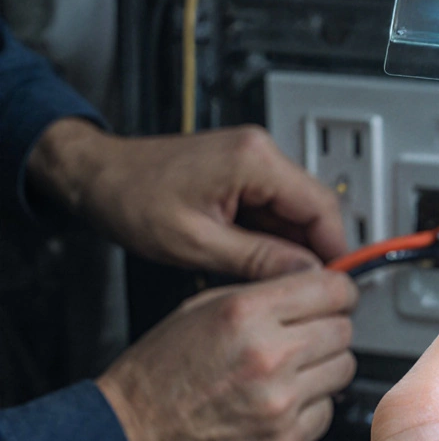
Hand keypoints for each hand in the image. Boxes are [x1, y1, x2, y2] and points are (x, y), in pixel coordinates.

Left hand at [27, 119, 345, 279]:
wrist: (95, 175)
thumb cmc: (129, 197)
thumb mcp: (197, 242)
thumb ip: (259, 260)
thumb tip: (306, 275)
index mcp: (254, 159)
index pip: (322, 207)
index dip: (337, 250)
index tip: (340, 283)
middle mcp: (260, 151)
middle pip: (314, 208)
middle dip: (314, 251)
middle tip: (308, 289)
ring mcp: (254, 159)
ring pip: (297, 211)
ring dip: (292, 246)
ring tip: (271, 278)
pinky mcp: (245, 171)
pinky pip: (276, 207)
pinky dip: (273, 236)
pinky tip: (255, 259)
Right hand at [95, 270, 358, 440]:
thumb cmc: (155, 377)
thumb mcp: (199, 309)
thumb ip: (261, 293)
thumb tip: (311, 284)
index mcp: (245, 316)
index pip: (333, 289)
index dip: (339, 291)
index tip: (337, 297)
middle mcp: (268, 357)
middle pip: (344, 329)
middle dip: (329, 328)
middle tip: (306, 335)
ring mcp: (280, 403)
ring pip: (344, 369)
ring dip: (324, 366)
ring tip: (290, 370)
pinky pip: (328, 410)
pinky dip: (312, 405)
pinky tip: (281, 401)